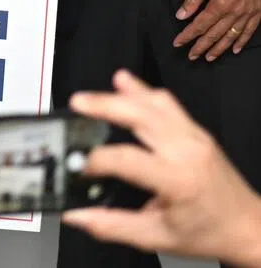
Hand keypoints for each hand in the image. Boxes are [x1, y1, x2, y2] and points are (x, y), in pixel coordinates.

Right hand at [63, 70, 260, 266]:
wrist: (250, 229)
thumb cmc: (208, 233)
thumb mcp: (158, 237)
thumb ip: (113, 226)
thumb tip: (76, 215)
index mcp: (177, 180)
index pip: (127, 159)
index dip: (98, 160)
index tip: (81, 166)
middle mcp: (187, 152)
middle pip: (140, 116)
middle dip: (105, 105)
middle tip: (77, 103)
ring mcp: (194, 137)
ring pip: (153, 102)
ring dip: (121, 94)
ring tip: (94, 95)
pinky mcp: (197, 130)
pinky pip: (167, 102)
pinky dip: (143, 91)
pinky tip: (125, 83)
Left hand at [173, 0, 260, 60]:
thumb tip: (181, 15)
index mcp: (218, 5)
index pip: (199, 25)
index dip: (188, 36)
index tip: (178, 43)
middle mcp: (233, 14)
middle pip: (214, 35)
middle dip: (201, 47)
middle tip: (192, 56)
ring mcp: (247, 15)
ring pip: (231, 37)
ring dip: (219, 49)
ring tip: (209, 57)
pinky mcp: (257, 13)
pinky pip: (249, 32)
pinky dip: (241, 42)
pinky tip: (234, 50)